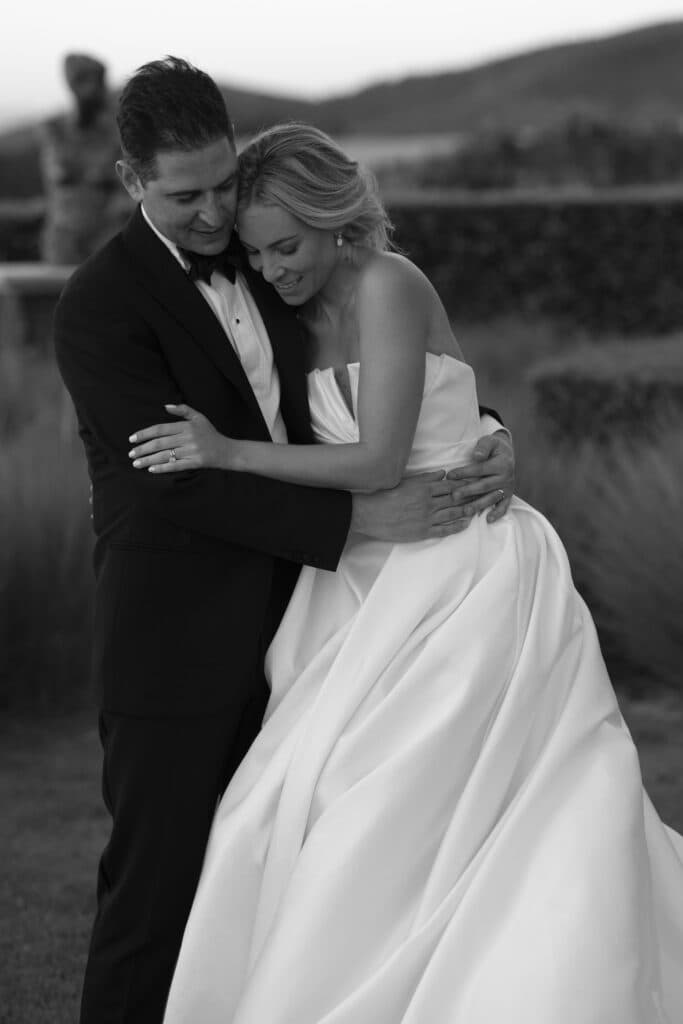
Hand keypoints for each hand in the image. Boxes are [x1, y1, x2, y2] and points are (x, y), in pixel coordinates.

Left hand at [128, 403, 226, 473]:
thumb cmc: (210, 434)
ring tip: (136, 463)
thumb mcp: (199, 418)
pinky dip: (163, 468)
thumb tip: (165, 406)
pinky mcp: (196, 463)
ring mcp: (192, 451)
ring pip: (165, 455)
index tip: (132, 439)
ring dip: (148, 460)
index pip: (160, 429)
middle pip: (160, 443)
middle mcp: (188, 438)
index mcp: (186, 426)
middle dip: (143, 449)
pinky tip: (151, 470)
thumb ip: (183, 410)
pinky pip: (176, 466)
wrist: (227, 451)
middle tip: (131, 453)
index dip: (144, 434)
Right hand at [351, 470, 476, 541]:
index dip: (466, 484)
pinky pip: (444, 530)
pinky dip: (457, 526)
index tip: (477, 482)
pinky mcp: (422, 532)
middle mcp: (428, 503)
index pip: (451, 485)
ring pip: (453, 513)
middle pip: (456, 499)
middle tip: (485, 495)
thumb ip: (426, 478)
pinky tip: (466, 524)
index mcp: (424, 489)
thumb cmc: (385, 496)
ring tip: (478, 508)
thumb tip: (444, 473)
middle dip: (471, 497)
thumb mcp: (406, 482)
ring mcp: (426, 518)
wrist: (369, 514)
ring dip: (467, 511)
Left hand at [445, 431, 514, 522]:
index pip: (480, 469)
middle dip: (468, 491)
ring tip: (466, 511)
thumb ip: (483, 447)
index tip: (450, 475)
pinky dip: (497, 513)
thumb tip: (477, 455)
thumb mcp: (489, 441)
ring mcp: (507, 488)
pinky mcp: (508, 496)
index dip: (465, 472)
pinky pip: (504, 506)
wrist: (507, 454)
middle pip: (485, 486)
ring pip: (492, 498)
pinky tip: (488, 519)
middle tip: (454, 496)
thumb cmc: (493, 447)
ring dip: (479, 505)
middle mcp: (506, 477)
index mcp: (502, 463)